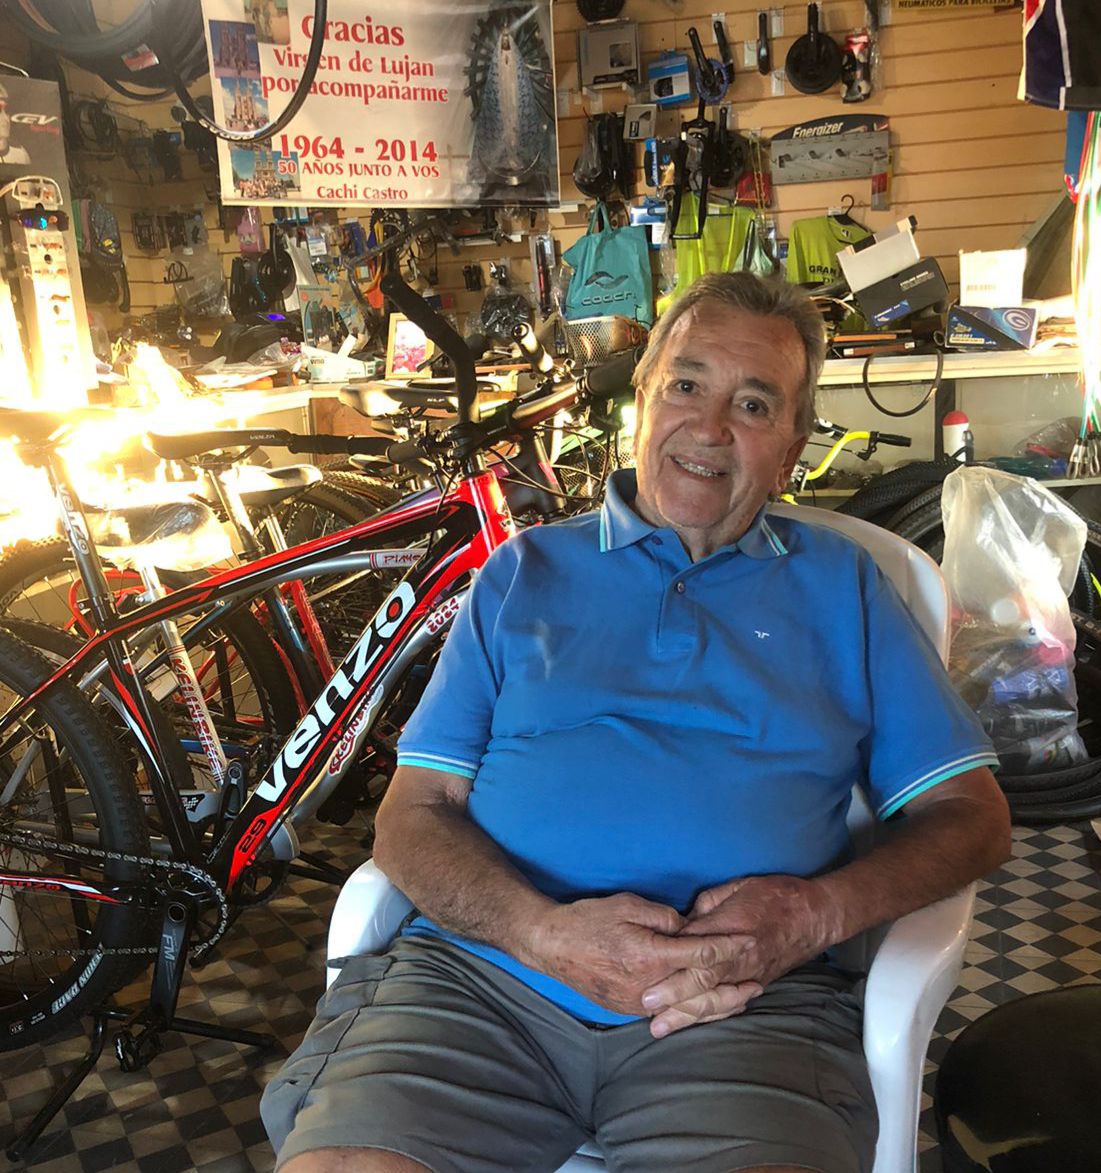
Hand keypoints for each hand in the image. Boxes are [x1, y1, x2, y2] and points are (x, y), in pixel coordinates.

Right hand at [525, 892, 747, 1016]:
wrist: (552, 946)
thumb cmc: (589, 920)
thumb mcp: (628, 905)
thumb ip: (664, 917)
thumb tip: (690, 927)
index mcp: (649, 956)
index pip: (700, 953)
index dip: (728, 946)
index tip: (750, 939)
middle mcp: (647, 986)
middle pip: (701, 990)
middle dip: (733, 985)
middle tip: (759, 981)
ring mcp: (638, 1003)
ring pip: (687, 1008)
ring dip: (718, 1003)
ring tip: (743, 997)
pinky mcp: (629, 1010)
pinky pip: (669, 1013)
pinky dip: (693, 1009)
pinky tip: (708, 1005)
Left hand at [640, 874, 837, 1037]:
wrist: (816, 914)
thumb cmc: (774, 894)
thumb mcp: (736, 887)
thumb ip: (706, 906)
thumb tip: (682, 924)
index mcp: (732, 927)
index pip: (695, 946)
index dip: (670, 959)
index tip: (646, 966)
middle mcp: (740, 955)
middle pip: (702, 979)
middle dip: (673, 994)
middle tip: (646, 1004)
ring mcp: (750, 973)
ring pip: (714, 999)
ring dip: (686, 1014)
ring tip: (660, 1027)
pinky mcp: (758, 983)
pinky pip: (731, 1004)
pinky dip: (710, 1016)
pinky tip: (692, 1024)